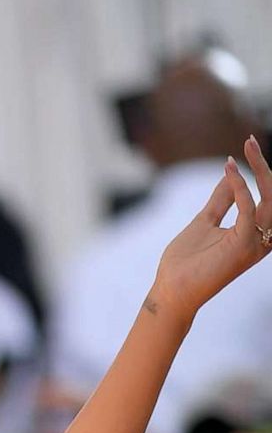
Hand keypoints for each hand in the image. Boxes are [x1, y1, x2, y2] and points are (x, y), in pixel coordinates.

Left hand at [151, 136, 271, 315]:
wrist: (171, 290)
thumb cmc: (186, 262)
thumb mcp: (204, 221)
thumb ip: (221, 200)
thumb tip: (230, 173)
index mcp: (255, 233)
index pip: (268, 197)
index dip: (259, 171)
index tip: (245, 147)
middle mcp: (261, 238)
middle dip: (264, 166)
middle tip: (250, 142)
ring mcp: (254, 243)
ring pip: (271, 201)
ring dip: (260, 172)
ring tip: (246, 150)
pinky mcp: (242, 246)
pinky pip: (250, 210)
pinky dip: (241, 188)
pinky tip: (229, 172)